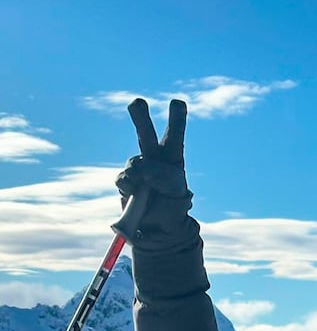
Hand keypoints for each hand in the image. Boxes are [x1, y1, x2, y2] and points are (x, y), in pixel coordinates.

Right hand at [114, 99, 192, 245]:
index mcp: (171, 156)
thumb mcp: (176, 188)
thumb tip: (141, 170)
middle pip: (145, 133)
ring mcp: (137, 170)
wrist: (159, 228)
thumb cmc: (174, 206)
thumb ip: (162, 175)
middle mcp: (153, 158)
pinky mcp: (126, 183)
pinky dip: (130, 186)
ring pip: (134, 162)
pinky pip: (125, 179)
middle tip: (137, 102)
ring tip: (148, 188)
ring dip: (141, 174)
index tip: (178, 102)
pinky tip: (136, 193)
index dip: (176, 119)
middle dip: (140, 117)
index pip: (174, 135)